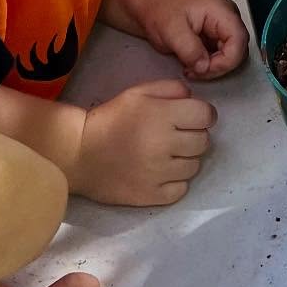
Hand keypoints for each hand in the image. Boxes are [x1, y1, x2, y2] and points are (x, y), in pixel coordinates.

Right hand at [73, 78, 215, 206]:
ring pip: (194, 166)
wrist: (80, 153)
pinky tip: (161, 173)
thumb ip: (171, 89)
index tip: (193, 117)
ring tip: (167, 155)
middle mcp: (165, 145)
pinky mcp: (152, 196)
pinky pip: (181, 189)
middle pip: (204, 142)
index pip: (206, 116)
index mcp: (164, 116)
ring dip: (185, 159)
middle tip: (177, 136)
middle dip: (195, 136)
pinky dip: (176, 181)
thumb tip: (193, 99)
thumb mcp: (139, 92)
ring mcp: (159, 174)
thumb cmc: (112, 118)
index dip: (203, 114)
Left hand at [137, 0, 248, 79]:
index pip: (239, 40)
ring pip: (231, 57)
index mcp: (221, 10)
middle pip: (238, 50)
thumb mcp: (171, 31)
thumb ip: (190, 49)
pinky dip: (209, 66)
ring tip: (192, 67)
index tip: (205, 68)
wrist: (151, 8)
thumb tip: (204, 66)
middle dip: (218, 66)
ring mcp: (223, 28)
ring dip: (213, 68)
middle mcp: (227, 18)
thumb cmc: (160, 11)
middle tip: (196, 70)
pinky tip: (193, 64)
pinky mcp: (217, 37)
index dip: (226, 60)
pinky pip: (222, 58)